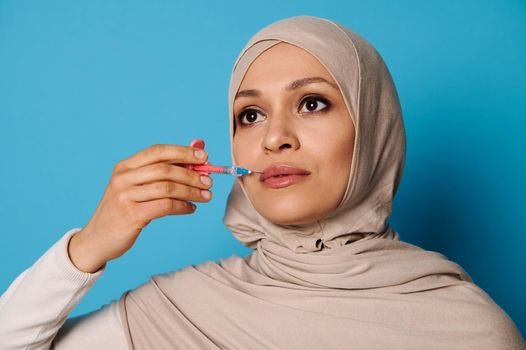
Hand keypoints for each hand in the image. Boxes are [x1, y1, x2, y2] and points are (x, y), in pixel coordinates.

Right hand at [68, 144, 212, 272]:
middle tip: (209, 181)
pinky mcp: (131, 215)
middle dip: (192, 174)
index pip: (157, 151)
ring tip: (206, 196)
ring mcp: (125, 196)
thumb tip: (194, 161)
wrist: (96, 240)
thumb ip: (160, 175)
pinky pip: (165, 206)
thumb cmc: (123, 211)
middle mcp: (123, 178)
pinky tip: (191, 208)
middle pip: (165, 169)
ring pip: (168, 188)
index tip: (205, 157)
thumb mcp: (135, 188)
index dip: (183, 152)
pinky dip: (183, 206)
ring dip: (191, 191)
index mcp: (124, 167)